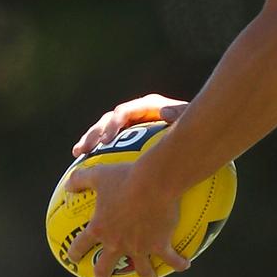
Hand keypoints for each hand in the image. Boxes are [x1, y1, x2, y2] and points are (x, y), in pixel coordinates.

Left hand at [65, 159, 188, 276]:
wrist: (154, 181)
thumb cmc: (126, 176)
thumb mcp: (100, 174)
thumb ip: (81, 179)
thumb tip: (68, 184)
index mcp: (101, 228)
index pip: (81, 245)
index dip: (75, 252)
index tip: (75, 257)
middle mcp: (117, 242)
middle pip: (105, 267)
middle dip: (103, 275)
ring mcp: (139, 246)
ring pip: (141, 269)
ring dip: (146, 276)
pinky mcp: (159, 244)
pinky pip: (171, 258)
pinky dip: (178, 263)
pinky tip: (184, 264)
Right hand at [72, 94, 187, 156]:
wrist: (198, 134)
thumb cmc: (195, 128)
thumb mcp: (189, 119)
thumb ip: (178, 115)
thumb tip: (165, 113)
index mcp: (148, 106)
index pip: (125, 111)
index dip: (113, 123)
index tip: (106, 140)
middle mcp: (136, 113)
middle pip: (110, 119)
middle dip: (95, 132)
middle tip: (84, 149)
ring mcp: (132, 125)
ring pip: (106, 130)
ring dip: (90, 140)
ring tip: (78, 154)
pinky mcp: (129, 138)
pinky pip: (111, 145)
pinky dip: (98, 155)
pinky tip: (86, 170)